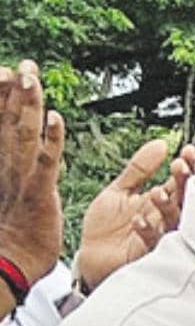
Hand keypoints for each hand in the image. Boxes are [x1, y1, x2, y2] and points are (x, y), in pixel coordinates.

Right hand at [0, 60, 66, 286]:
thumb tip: (18, 149)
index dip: (3, 97)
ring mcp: (19, 177)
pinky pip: (45, 161)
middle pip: (8, 120)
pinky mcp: (37, 193)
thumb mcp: (11, 194)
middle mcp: (6, 164)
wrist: (9, 262)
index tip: (6, 72)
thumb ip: (15, 169)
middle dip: (15, 90)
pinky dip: (51, 139)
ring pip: (22, 132)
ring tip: (33, 77)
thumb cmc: (15, 233)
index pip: (0, 122)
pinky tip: (57, 119)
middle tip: (26, 63)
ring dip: (29, 104)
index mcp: (1, 163)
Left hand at [75, 136, 194, 292]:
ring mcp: (162, 237)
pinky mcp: (151, 254)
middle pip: (185, 200)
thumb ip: (140, 168)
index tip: (187, 151)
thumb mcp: (120, 190)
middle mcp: (165, 219)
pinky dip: (148, 230)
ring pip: (175, 221)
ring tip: (157, 194)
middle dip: (184, 183)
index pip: (180, 182)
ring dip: (168, 206)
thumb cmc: (107, 227)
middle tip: (179, 168)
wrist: (91, 257)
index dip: (186, 167)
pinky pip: (155, 242)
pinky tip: (139, 221)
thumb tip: (161, 144)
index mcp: (161, 202)